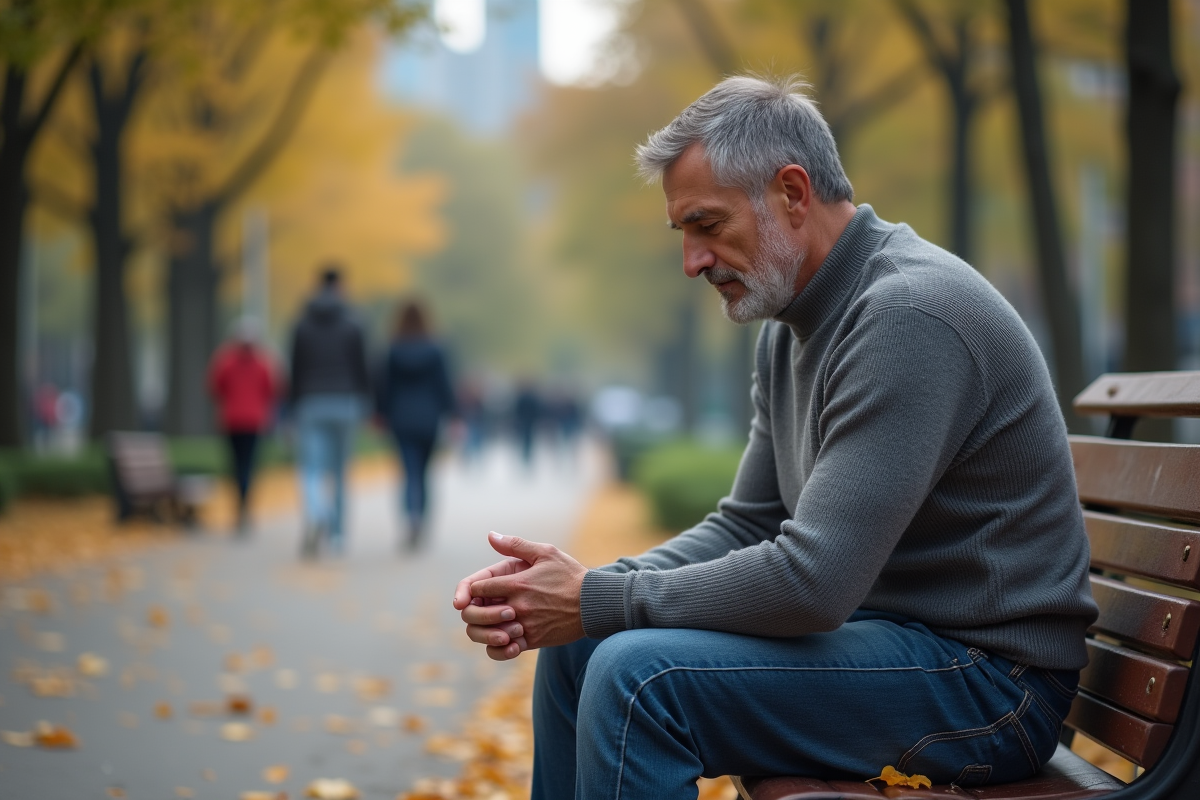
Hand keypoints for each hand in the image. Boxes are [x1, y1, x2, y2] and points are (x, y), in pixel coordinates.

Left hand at [464, 533, 586, 659]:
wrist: (594, 602)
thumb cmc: (570, 575)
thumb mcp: (545, 553)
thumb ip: (516, 545)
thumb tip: (491, 535)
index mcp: (517, 583)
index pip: (477, 589)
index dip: (472, 589)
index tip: (478, 590)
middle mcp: (518, 606)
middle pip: (476, 614)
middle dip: (473, 610)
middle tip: (479, 607)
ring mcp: (525, 625)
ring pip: (487, 634)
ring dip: (484, 629)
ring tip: (491, 622)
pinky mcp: (533, 640)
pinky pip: (505, 649)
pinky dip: (498, 647)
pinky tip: (502, 638)